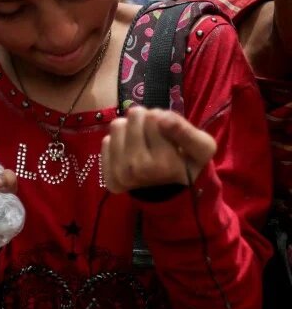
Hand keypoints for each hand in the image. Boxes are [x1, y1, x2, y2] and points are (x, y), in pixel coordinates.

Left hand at [102, 106, 216, 193]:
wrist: (173, 193)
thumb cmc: (189, 165)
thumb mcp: (202, 147)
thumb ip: (185, 130)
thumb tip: (159, 115)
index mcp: (163, 161)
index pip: (153, 116)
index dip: (161, 118)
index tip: (168, 130)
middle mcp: (138, 169)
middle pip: (133, 117)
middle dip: (144, 120)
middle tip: (154, 134)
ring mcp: (120, 175)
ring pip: (117, 125)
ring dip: (129, 128)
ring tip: (142, 140)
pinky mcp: (109, 178)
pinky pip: (105, 142)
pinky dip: (118, 143)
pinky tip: (130, 152)